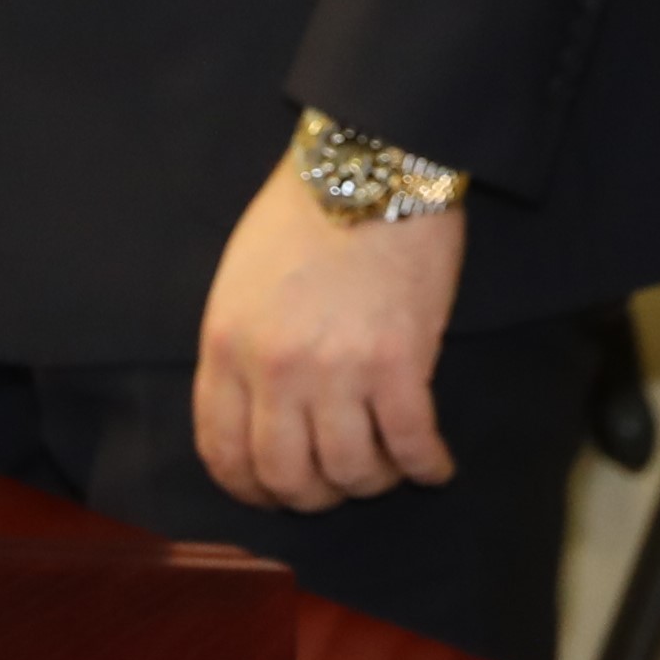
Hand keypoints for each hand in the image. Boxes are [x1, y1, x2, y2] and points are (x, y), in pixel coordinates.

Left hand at [191, 147, 466, 509]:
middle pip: (287, 476)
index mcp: (227, 347)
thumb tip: (256, 414)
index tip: (277, 491)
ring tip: (388, 468)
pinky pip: (412, 444)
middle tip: (338, 484)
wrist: (372, 164)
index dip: (253, 488)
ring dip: (373, 482)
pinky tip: (435, 466)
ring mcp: (338, 370)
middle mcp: (276, 369)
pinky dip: (426, 466)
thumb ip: (238, 350)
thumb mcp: (239, 282)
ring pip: (351, 471)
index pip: (224, 453)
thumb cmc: (304, 214)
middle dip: (315, 496)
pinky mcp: (401, 363)